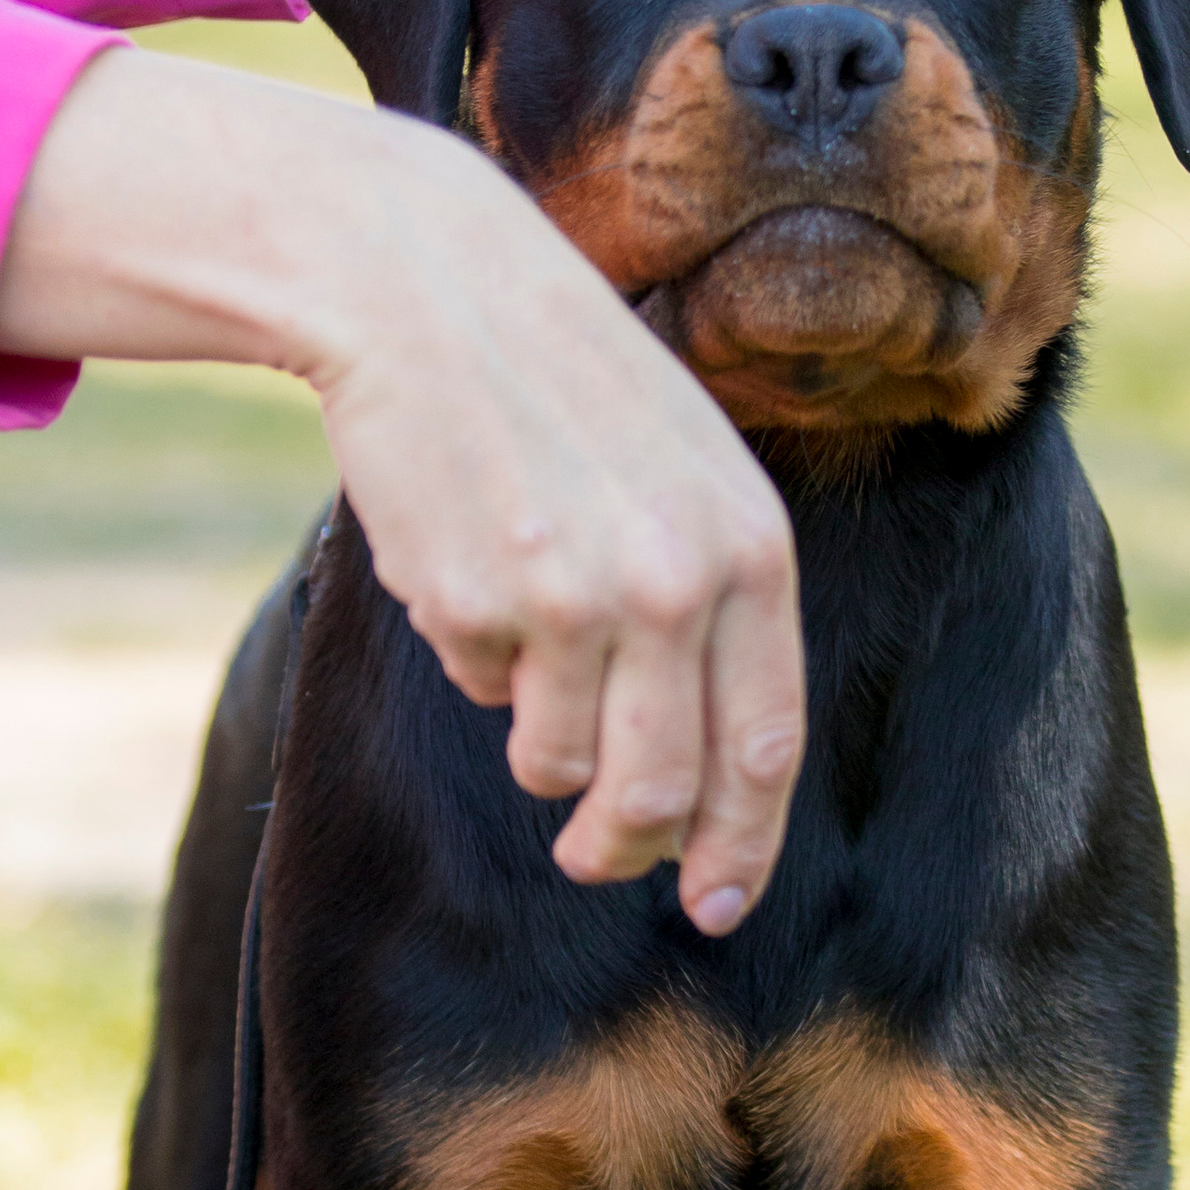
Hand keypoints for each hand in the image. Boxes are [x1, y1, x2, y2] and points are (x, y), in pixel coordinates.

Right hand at [0, 53, 803, 930]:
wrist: (424, 283)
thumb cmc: (559, 380)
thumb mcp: (684, 471)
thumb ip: (714, 603)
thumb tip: (704, 779)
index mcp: (750, 548)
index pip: (765, 745)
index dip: (743, 845)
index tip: (716, 905)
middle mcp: (679, 582)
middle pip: (665, 792)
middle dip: (626, 849)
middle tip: (592, 862)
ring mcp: (577, 598)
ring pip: (560, 765)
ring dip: (535, 743)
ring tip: (518, 645)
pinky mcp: (477, 601)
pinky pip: (481, 690)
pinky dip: (473, 656)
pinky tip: (466, 559)